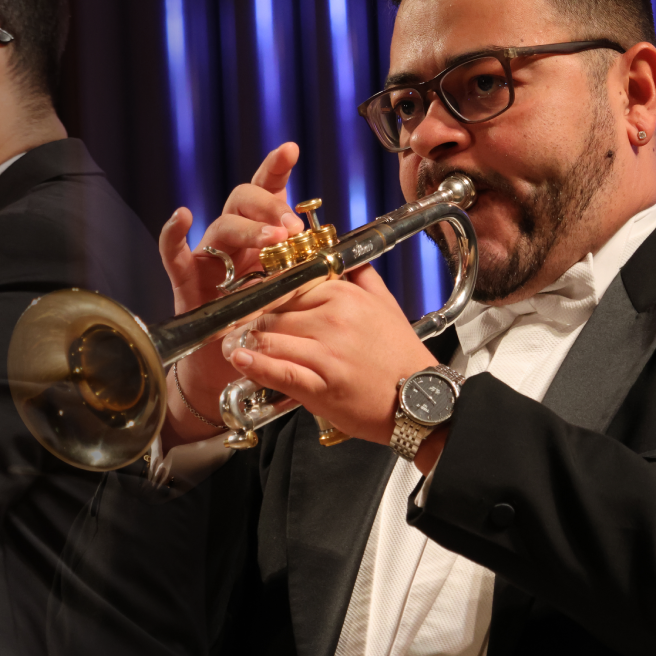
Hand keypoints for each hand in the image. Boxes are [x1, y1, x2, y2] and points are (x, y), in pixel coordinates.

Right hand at [155, 143, 308, 444]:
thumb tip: (354, 256)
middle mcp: (235, 242)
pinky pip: (174, 254)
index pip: (268, 194)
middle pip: (243, 202)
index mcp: (263, 240)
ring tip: (273, 238)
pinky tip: (182, 217)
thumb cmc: (268, 332)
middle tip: (292, 226)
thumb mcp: (300, 298)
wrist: (234, 369)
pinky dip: (174, 235)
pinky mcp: (187, 282)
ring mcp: (210, 260)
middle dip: (269, 207)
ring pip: (221, 225)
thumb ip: (317, 274)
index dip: (276, 170)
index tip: (290, 150)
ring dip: (247, 227)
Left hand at [224, 266, 438, 461]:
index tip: (252, 302)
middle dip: (254, 321)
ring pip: (270, 338)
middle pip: (273, 312)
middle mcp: (333, 319)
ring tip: (233, 344)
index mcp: (344, 295)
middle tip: (239, 328)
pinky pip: (279, 370)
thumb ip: (361, 276)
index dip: (267, 296)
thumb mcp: (386, 305)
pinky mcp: (322, 385)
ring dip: (247, 342)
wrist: (422, 399)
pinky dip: (255, 364)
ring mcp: (326, 352)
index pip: (288, 287)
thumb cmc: (400, 356)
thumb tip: (343, 256)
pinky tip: (241, 359)